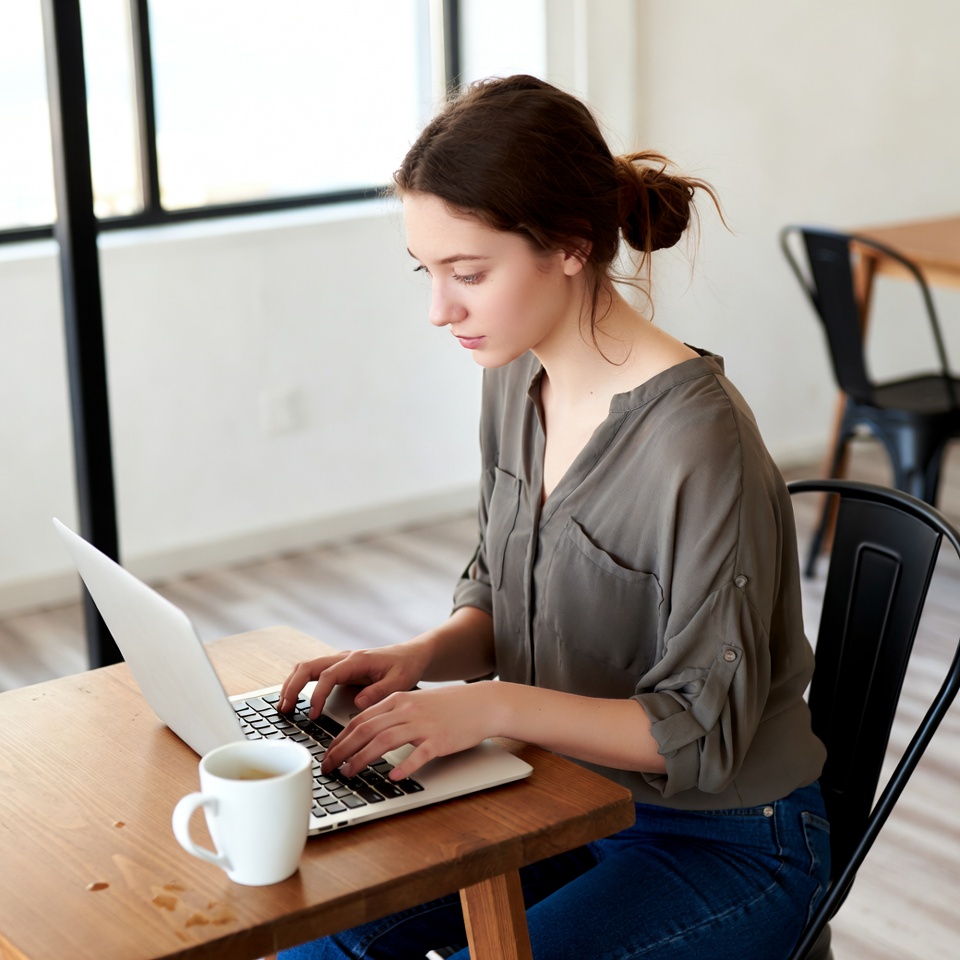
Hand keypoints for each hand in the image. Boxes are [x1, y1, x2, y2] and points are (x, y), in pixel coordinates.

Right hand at [278, 643, 430, 717]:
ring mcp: (340, 662)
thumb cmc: (406, 667)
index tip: (313, 714)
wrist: (411, 655)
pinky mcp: (339, 669)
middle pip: (308, 666)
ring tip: (284, 706)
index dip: (317, 695)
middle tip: (284, 709)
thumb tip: (357, 705)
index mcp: (357, 660)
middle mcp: (344, 658)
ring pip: (306, 667)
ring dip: (292, 684)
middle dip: (292, 687)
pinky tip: (295, 699)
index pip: (328, 675)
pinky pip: (313, 672)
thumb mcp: (399, 682)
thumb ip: (379, 692)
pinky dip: (300, 683)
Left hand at [321, 682, 499, 780]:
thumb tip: (365, 731)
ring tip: (349, 773)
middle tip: (328, 767)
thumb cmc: (449, 706)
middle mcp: (407, 709)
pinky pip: (418, 754)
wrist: (482, 703)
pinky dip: (404, 765)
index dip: (340, 738)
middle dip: (342, 749)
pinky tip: (393, 776)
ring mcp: (424, 724)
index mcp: (398, 699)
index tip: (328, 753)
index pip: (360, 719)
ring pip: (385, 740)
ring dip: (362, 758)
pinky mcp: (440, 739)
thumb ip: (392, 713)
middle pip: (366, 729)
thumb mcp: (415, 701)